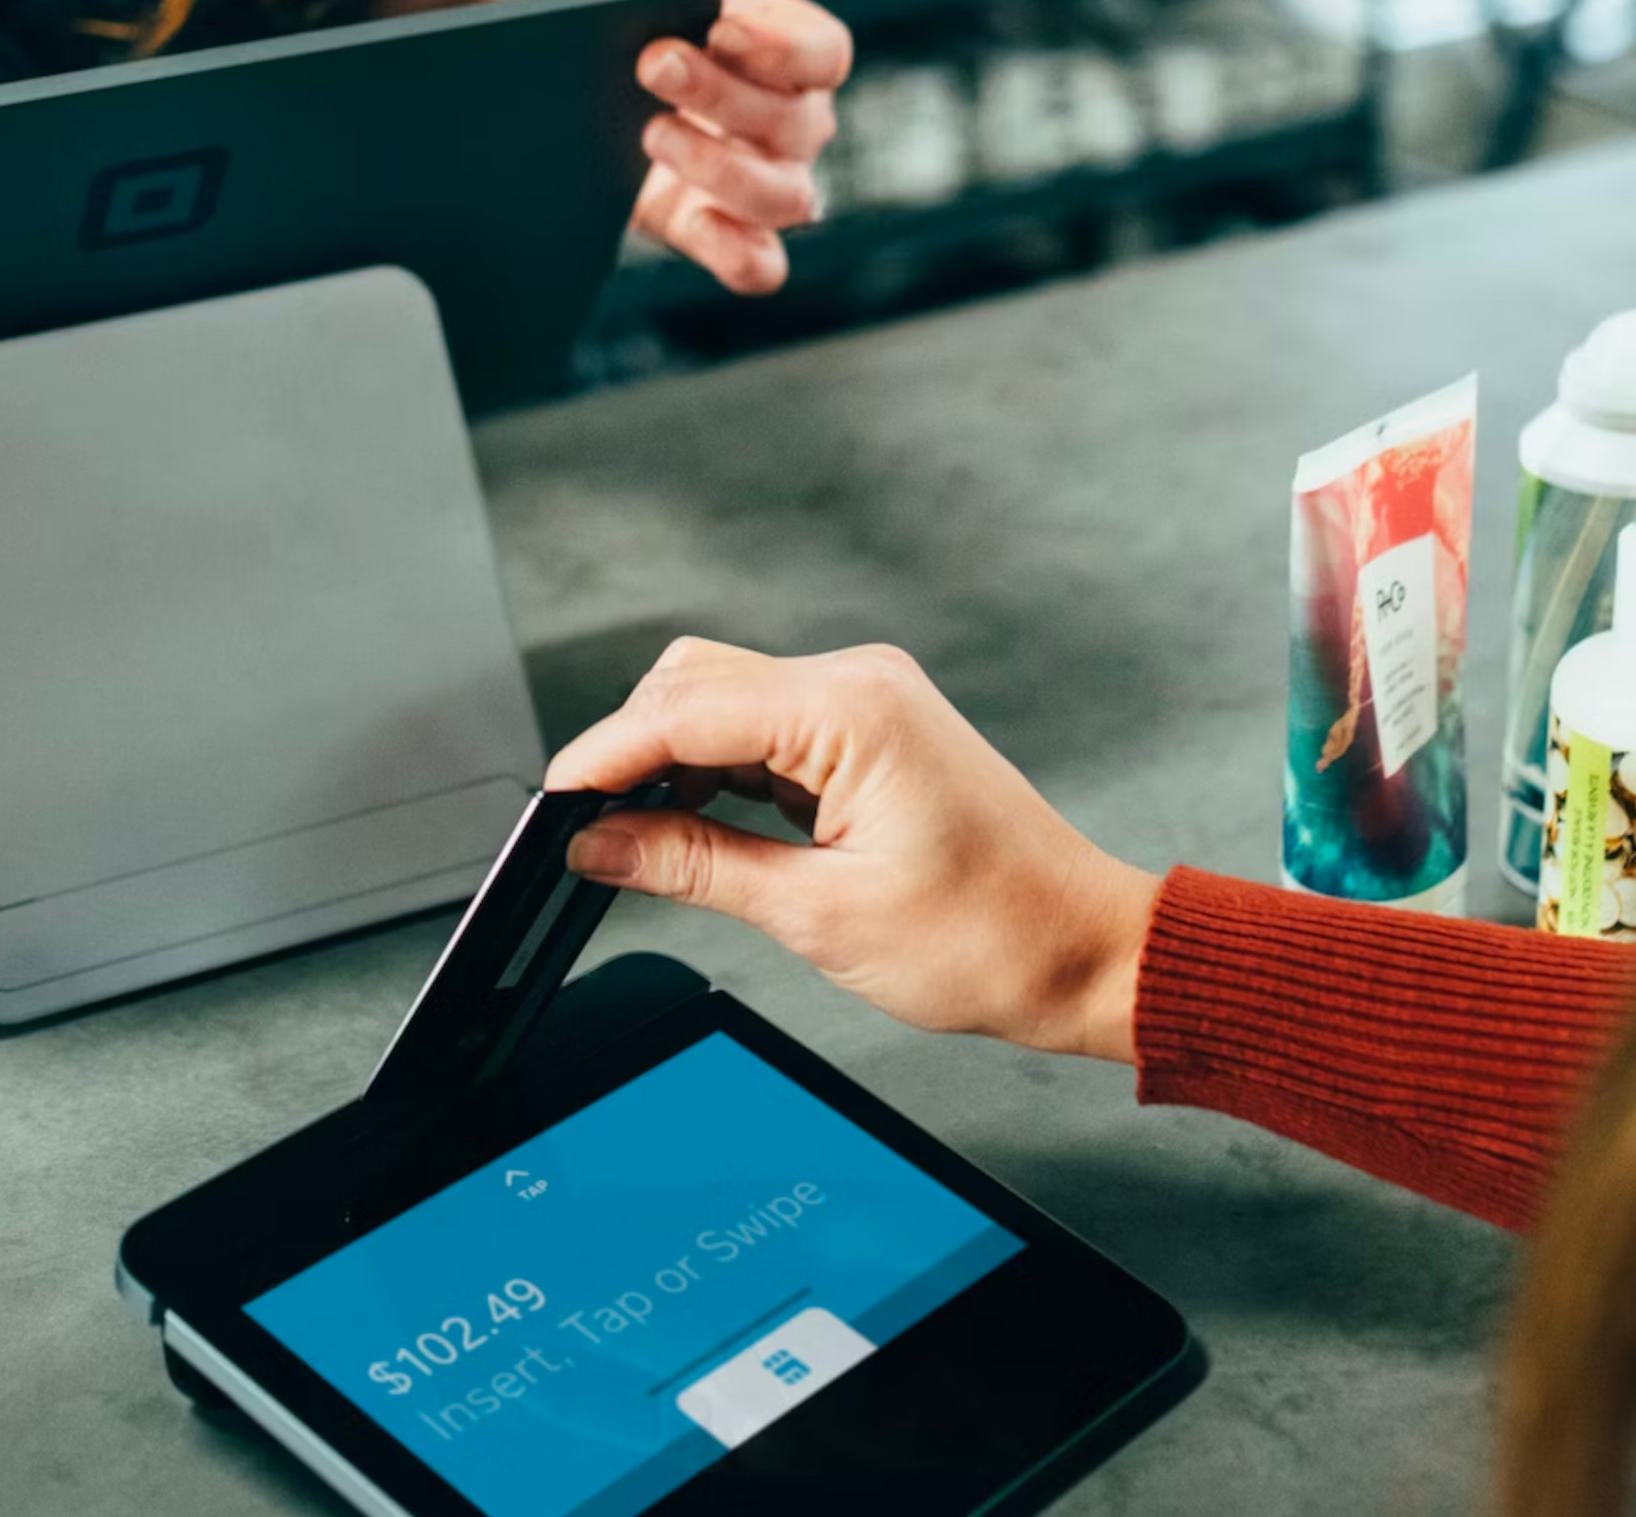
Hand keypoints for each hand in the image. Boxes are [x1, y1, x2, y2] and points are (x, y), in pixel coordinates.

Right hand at [545, 638, 1158, 1063]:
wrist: (1084, 952)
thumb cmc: (990, 938)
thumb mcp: (818, 915)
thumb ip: (695, 867)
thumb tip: (600, 844)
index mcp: (851, 712)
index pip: (684, 710)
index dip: (602, 758)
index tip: (551, 808)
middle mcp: (858, 683)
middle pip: (692, 682)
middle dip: (629, 752)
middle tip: (584, 834)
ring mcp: (866, 702)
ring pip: (722, 700)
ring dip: (670, 762)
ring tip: (634, 841)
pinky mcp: (868, 732)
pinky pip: (762, 729)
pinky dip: (716, 772)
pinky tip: (693, 828)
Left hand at [634, 0, 850, 295]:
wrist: (604, 94)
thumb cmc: (651, 38)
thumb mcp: (667, 6)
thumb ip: (673, 9)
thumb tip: (655, 36)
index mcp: (798, 59)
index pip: (824, 53)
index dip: (780, 46)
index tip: (720, 28)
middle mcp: (799, 126)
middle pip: (793, 121)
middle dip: (719, 92)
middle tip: (653, 66)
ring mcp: (774, 186)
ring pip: (782, 197)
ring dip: (717, 165)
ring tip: (651, 134)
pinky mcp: (731, 237)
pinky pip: (760, 265)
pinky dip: (736, 250)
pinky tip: (698, 219)